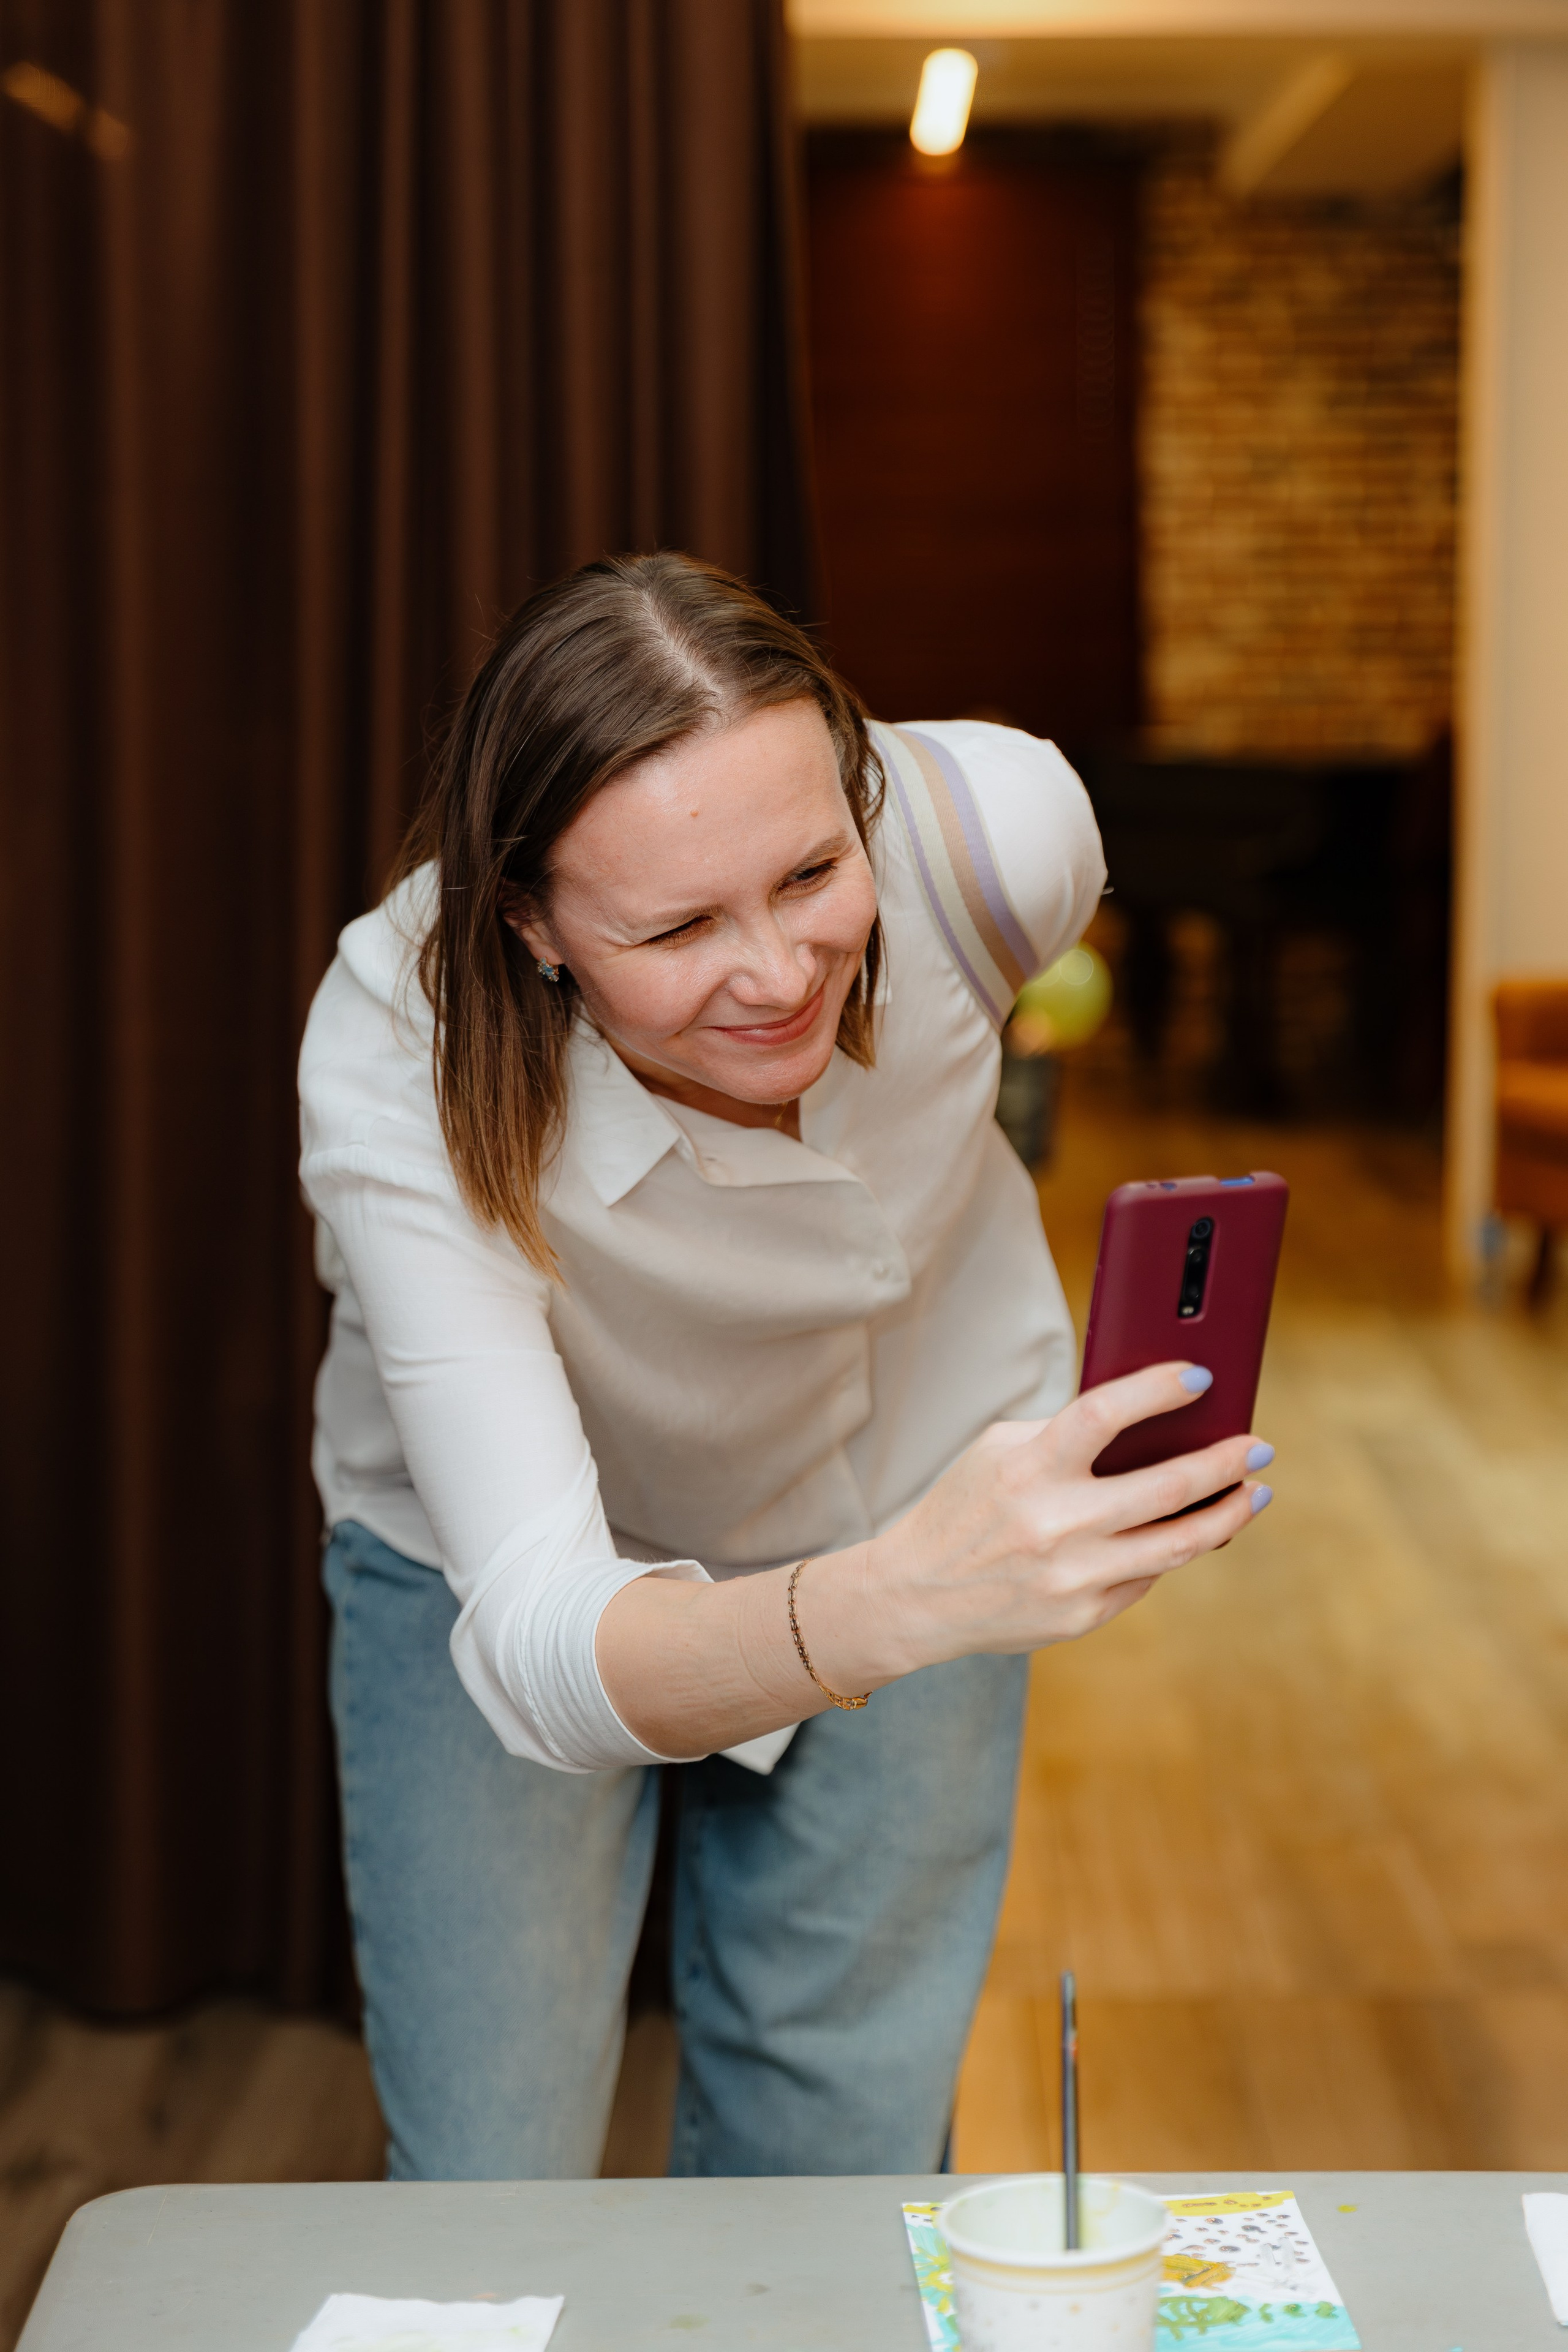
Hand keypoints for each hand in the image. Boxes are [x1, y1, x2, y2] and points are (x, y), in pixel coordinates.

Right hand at [851, 1363, 1271, 1676]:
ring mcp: (1073, 1576)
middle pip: (1166, 1487)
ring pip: (1178, 1544)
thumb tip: (1150, 1423)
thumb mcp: (997, 1451)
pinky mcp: (1084, 1615)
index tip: (1201, 1378)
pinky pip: (1147, 1576)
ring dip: (1227, 1515)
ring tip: (1253, 1494)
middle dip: (1224, 1464)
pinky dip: (1171, 1550)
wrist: (917, 1595)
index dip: (1158, 1391)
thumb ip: (1063, 1433)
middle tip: (1258, 1447)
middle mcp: (1054, 1524)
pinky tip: (1188, 1532)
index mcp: (1027, 1468)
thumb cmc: (965, 1508)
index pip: (1104, 1414)